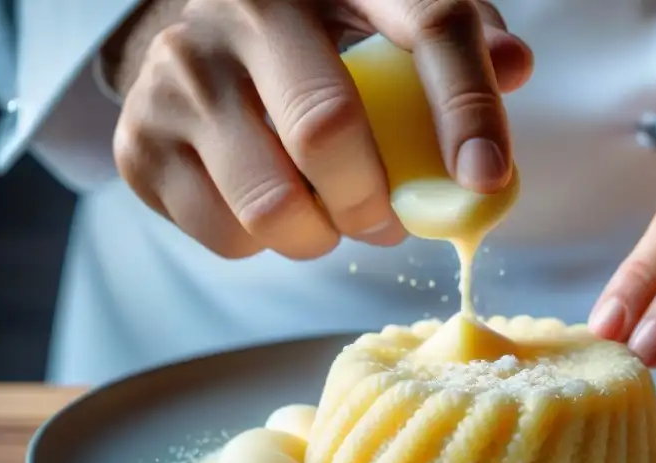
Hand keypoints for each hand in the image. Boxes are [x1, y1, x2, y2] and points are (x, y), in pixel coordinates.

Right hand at [110, 0, 532, 259]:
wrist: (204, 37)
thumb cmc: (323, 37)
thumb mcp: (393, 17)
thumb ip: (460, 40)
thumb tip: (515, 66)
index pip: (428, 25)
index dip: (466, 109)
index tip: (486, 179)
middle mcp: (244, 6)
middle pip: (327, 131)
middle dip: (373, 202)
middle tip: (386, 221)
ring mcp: (179, 73)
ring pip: (270, 203)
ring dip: (321, 236)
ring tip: (331, 218)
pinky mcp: (140, 139)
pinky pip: (225, 235)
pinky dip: (265, 246)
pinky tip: (272, 209)